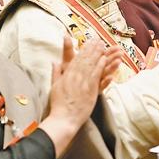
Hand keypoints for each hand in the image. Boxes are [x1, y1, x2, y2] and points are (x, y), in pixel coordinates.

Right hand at [43, 38, 109, 157]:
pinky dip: (100, 66)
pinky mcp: (91, 89)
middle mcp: (75, 76)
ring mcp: (84, 82)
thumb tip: (54, 62)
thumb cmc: (58, 104)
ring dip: (98, 54)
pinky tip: (105, 59)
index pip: (76, 58)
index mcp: (67, 75)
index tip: (88, 42)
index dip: (83, 49)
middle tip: (98, 40)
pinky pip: (97, 74)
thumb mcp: (54, 86)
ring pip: (92, 65)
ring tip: (103, 46)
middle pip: (85, 59)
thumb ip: (56, 73)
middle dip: (92, 48)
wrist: (64, 118)